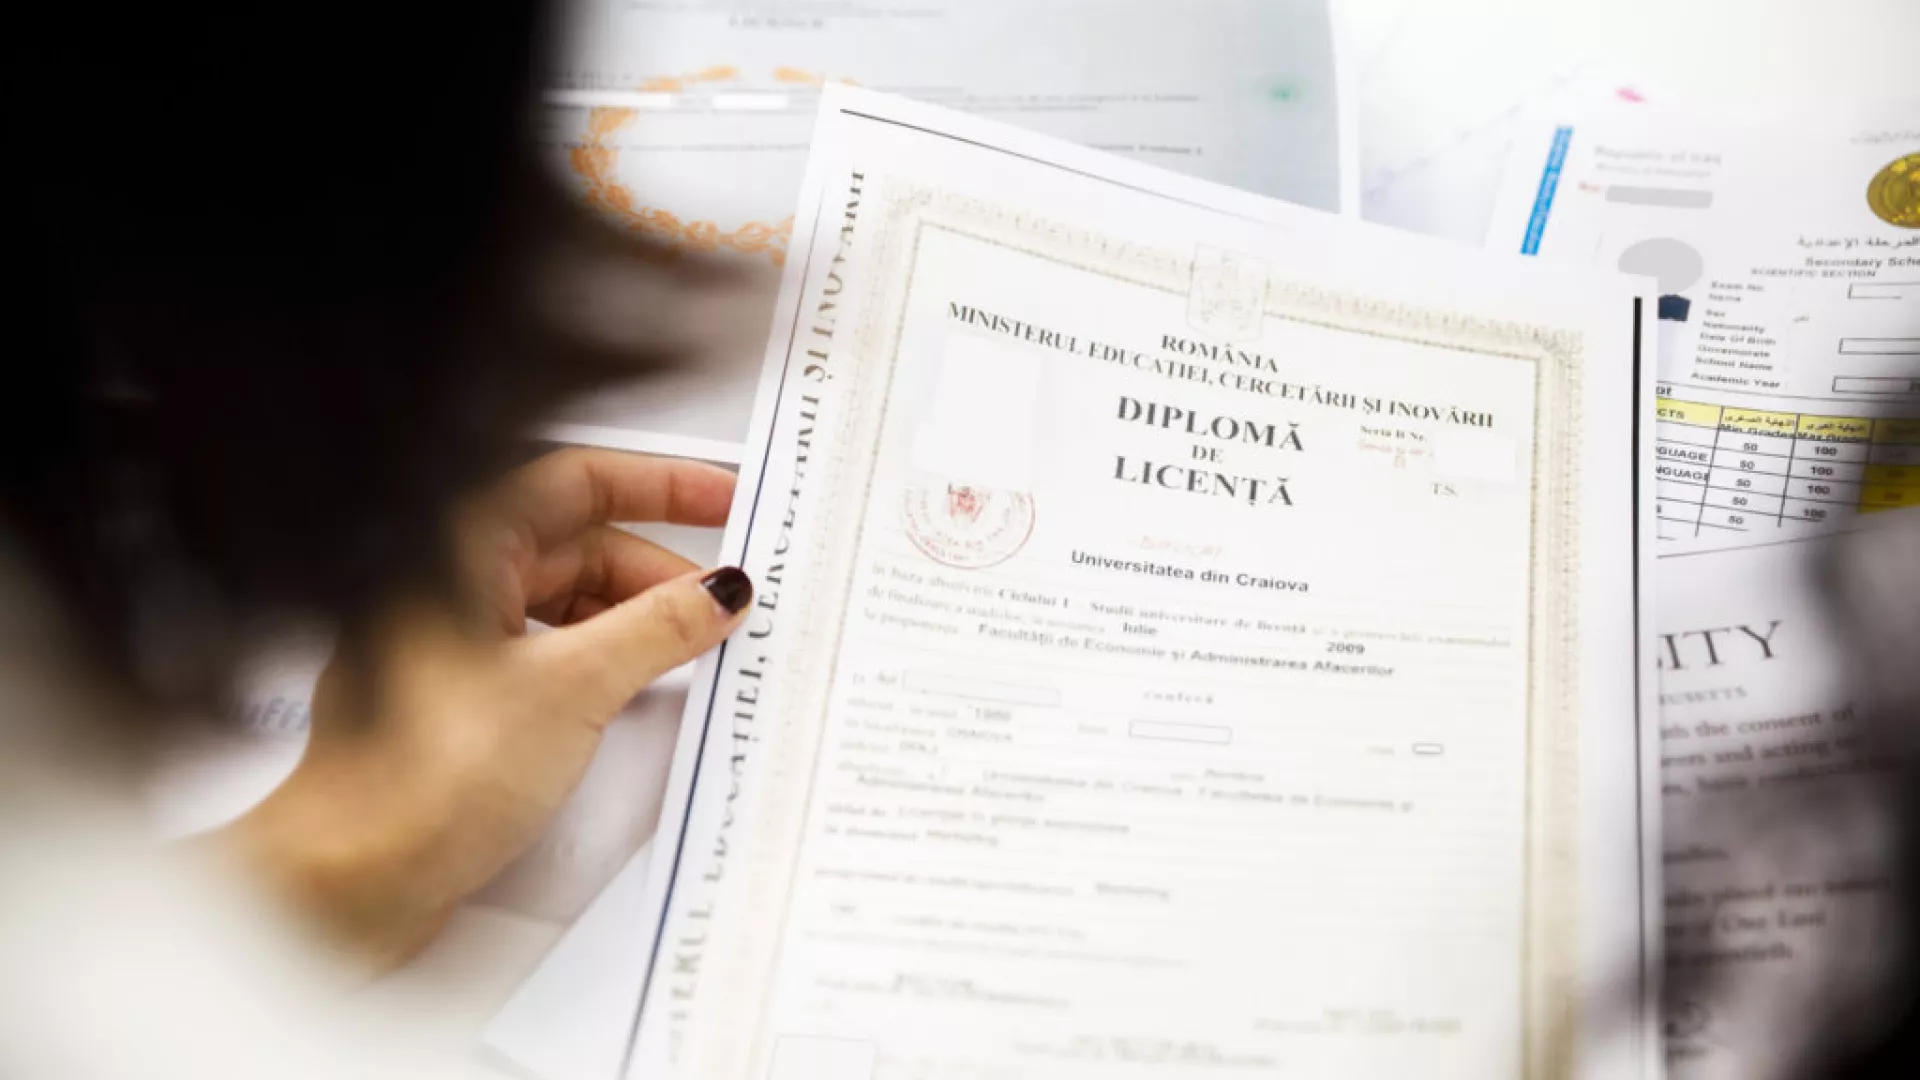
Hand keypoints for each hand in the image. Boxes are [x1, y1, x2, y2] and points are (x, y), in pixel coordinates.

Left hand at [220, 449, 752, 968]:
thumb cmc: (421, 777)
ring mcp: (447, 638)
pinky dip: (596, 660)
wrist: (351, 879)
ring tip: (690, 648)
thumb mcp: (573, 687)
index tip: (724, 500)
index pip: (577, 480)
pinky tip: (635, 689)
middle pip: (575, 544)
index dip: (660, 484)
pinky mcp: (456, 697)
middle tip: (722, 601)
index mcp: (458, 546)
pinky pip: (542, 651)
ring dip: (630, 619)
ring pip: (560, 602)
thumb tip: (715, 593)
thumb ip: (656, 628)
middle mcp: (446, 580)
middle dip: (655, 570)